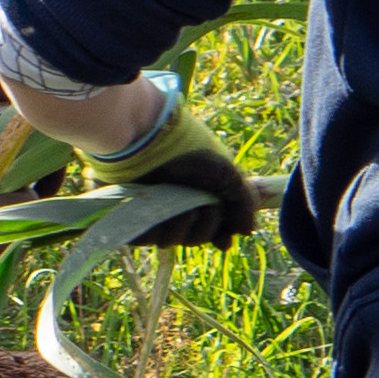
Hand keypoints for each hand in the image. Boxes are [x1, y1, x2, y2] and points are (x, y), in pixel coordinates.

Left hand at [81, 83, 259, 247]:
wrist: (146, 137)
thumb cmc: (188, 150)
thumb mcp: (226, 173)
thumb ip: (243, 202)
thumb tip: (249, 231)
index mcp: (199, 192)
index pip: (212, 228)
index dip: (220, 237)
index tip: (223, 240)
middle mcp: (176, 202)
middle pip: (195, 237)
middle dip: (205, 227)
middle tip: (204, 208)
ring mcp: (152, 210)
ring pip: (171, 241)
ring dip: (182, 229)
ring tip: (183, 210)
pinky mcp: (129, 214)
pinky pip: (145, 238)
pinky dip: (157, 231)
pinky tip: (161, 216)